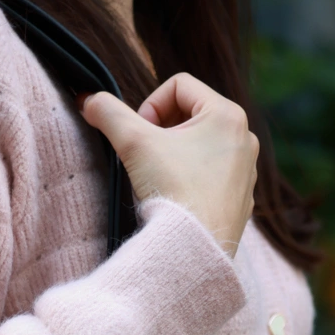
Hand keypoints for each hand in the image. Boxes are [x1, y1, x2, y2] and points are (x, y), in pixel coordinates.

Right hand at [80, 73, 258, 254]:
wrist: (195, 249)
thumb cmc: (172, 191)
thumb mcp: (133, 143)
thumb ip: (108, 113)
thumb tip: (88, 100)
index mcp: (227, 114)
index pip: (179, 85)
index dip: (150, 105)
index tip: (141, 135)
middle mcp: (244, 138)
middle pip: (192, 113)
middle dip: (163, 130)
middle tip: (147, 156)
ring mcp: (246, 170)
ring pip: (202, 145)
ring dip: (176, 153)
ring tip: (161, 178)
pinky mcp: (241, 198)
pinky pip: (212, 174)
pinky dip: (191, 178)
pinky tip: (178, 197)